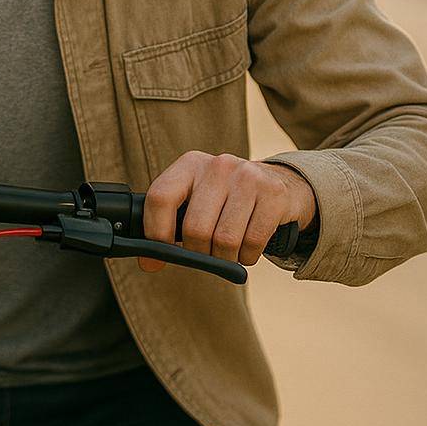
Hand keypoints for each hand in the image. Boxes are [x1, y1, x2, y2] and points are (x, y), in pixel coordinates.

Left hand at [138, 151, 315, 272]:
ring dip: (224, 258)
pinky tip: (247, 247)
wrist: (278, 182)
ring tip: (227, 250)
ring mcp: (248, 177)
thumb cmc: (226, 199)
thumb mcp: (198, 196)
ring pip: (224, 241)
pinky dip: (247, 257)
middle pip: (195, 228)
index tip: (155, 259)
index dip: (155, 233)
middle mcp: (218, 166)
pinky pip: (252, 244)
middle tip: (205, 253)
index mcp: (190, 164)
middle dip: (198, 252)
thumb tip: (149, 261)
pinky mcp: (273, 194)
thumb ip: (172, 219)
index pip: (160, 197)